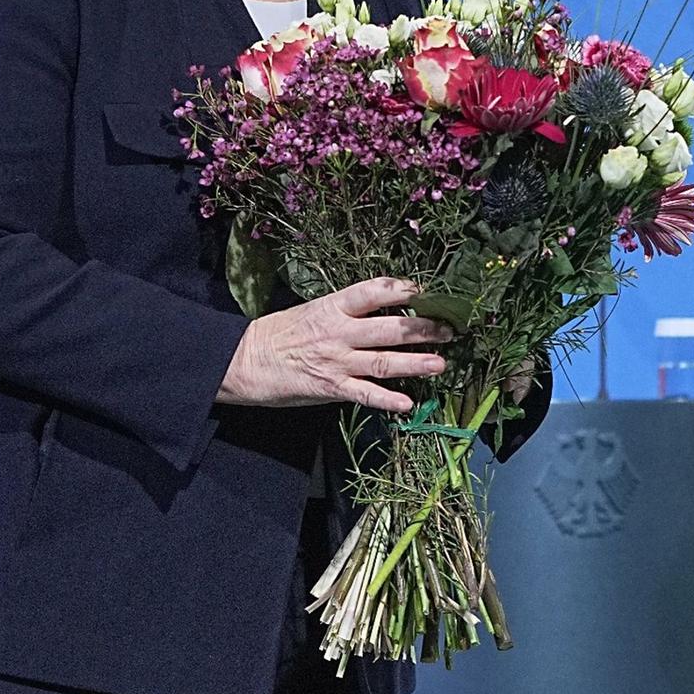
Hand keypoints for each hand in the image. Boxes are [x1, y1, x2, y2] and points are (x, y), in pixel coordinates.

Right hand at [218, 277, 452, 412]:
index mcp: (333, 306)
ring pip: (383, 361)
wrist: (242, 359)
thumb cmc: (278, 333)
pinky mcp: (330, 388)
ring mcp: (336, 361)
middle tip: (451, 330)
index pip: (374, 291)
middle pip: (389, 327)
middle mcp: (339, 332)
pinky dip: (387, 400)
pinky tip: (407, 404)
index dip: (403, 289)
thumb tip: (383, 310)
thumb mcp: (313, 310)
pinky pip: (364, 395)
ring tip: (441, 364)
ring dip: (416, 363)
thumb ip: (346, 311)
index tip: (427, 290)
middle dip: (423, 329)